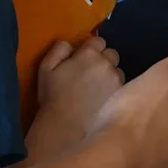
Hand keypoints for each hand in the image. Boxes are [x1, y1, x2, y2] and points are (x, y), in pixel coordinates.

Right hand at [25, 35, 122, 161]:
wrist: (66, 126)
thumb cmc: (53, 96)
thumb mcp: (46, 68)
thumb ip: (59, 49)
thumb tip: (71, 45)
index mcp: (89, 53)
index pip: (97, 40)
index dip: (90, 49)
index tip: (83, 60)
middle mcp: (107, 63)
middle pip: (111, 54)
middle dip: (103, 60)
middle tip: (90, 75)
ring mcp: (117, 80)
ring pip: (118, 71)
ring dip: (110, 75)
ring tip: (97, 90)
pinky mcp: (122, 96)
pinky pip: (121, 87)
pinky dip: (114, 90)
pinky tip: (103, 100)